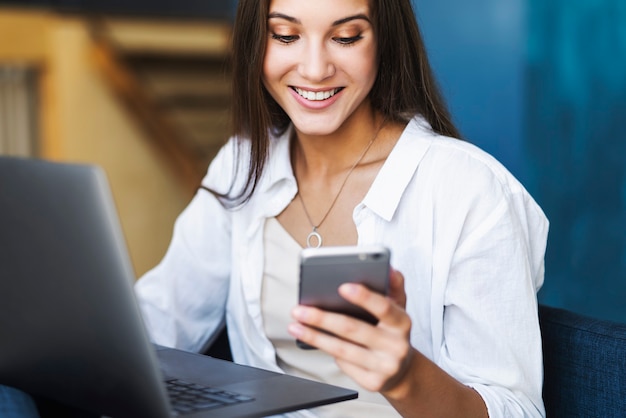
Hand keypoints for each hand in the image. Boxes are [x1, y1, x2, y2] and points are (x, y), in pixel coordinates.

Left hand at [288, 268, 414, 393]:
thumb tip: (390, 269)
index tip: (341, 286)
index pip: (383, 307)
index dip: (363, 297)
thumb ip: (393, 286)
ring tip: (295, 326)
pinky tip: (317, 341)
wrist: (401, 370)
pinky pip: (343, 364)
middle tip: (299, 310)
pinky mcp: (373, 383)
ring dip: (314, 337)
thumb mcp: (397, 308)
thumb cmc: (391, 332)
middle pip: (352, 329)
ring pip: (342, 349)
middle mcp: (396, 346)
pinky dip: (329, 351)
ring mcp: (385, 367)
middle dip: (321, 318)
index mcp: (402, 323)